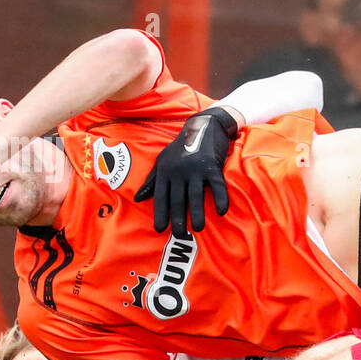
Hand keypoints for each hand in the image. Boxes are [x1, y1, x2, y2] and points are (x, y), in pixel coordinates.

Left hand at [134, 106, 238, 237]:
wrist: (204, 125)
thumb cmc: (182, 146)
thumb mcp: (163, 160)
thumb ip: (152, 180)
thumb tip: (139, 198)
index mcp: (165, 170)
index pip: (161, 196)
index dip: (160, 213)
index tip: (160, 229)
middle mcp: (178, 171)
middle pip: (177, 199)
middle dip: (178, 218)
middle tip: (179, 234)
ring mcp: (195, 169)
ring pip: (195, 196)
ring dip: (197, 213)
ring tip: (197, 228)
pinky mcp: (212, 166)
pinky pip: (217, 186)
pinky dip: (220, 199)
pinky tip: (221, 212)